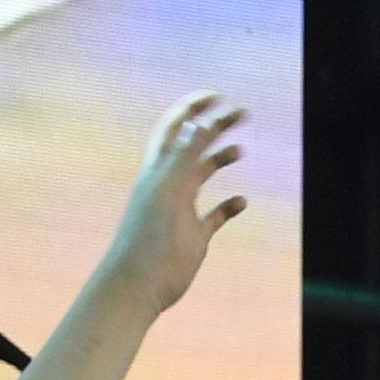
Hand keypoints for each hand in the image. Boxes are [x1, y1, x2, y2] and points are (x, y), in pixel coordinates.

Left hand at [98, 93, 251, 321]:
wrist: (139, 283)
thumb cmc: (150, 238)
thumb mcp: (168, 192)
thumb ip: (183, 157)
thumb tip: (199, 121)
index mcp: (159, 170)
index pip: (175, 128)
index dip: (194, 109)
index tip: (217, 97)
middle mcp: (169, 184)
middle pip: (193, 146)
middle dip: (213, 127)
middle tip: (240, 113)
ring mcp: (181, 209)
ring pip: (201, 176)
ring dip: (219, 160)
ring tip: (239, 150)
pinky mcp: (193, 235)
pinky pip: (213, 215)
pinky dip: (228, 206)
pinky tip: (241, 202)